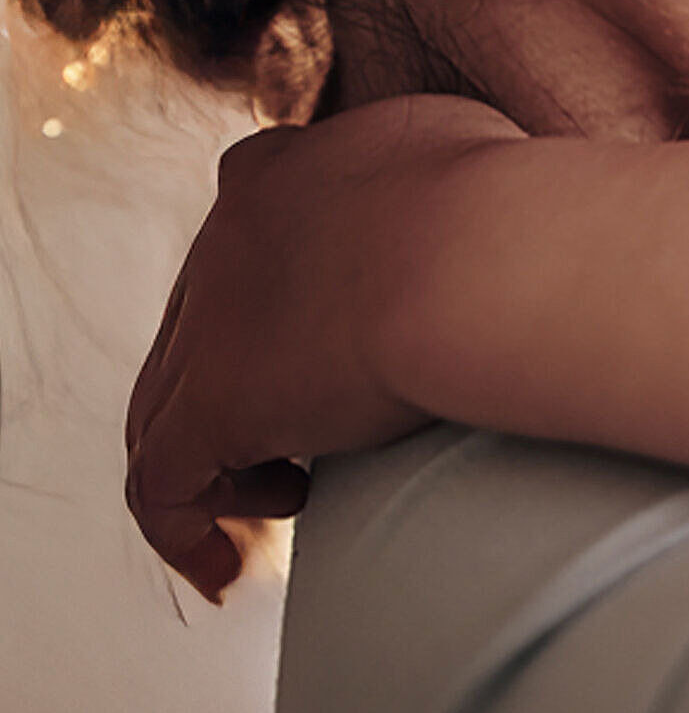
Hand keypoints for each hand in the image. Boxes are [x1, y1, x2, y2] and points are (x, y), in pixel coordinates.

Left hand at [124, 95, 523, 600]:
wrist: (482, 251)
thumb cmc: (504, 201)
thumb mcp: (463, 151)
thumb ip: (430, 176)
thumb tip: (461, 208)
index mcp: (282, 170)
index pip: (245, 228)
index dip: (269, 291)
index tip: (310, 332)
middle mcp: (228, 238)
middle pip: (199, 322)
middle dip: (242, 378)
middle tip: (299, 427)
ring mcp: (208, 323)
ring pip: (163, 406)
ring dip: (217, 457)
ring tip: (281, 495)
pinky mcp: (211, 406)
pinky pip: (160, 484)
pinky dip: (184, 526)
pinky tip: (228, 561)